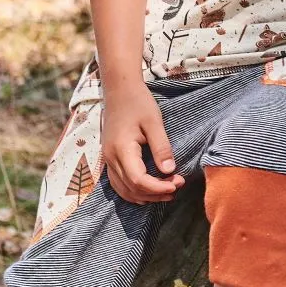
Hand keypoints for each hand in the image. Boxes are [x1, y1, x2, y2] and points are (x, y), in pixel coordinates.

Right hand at [101, 83, 184, 203]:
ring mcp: (108, 160)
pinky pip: (119, 184)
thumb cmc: (138, 102)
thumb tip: (170, 171)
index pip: (138, 180)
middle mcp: (111, 159)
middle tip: (177, 187)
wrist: (119, 91)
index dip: (158, 187)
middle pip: (131, 189)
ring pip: (123, 190)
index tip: (177, 184)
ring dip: (145, 195)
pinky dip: (134, 191)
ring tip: (167, 192)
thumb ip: (161, 147)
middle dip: (155, 193)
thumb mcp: (154, 121)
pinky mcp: (110, 159)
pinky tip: (149, 190)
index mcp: (121, 150)